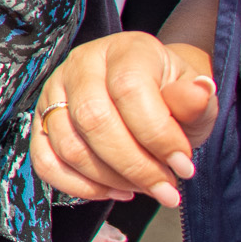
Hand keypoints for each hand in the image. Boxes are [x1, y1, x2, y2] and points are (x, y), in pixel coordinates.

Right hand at [31, 32, 216, 206]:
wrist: (150, 95)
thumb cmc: (172, 97)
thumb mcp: (195, 96)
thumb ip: (195, 100)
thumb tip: (200, 92)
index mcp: (125, 50)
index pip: (129, 90)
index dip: (157, 135)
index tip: (183, 166)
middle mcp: (81, 64)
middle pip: (93, 120)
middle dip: (133, 165)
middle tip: (164, 189)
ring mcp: (55, 92)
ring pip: (68, 145)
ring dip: (109, 179)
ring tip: (141, 188)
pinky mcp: (40, 121)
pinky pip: (45, 161)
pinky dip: (78, 186)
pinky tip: (111, 190)